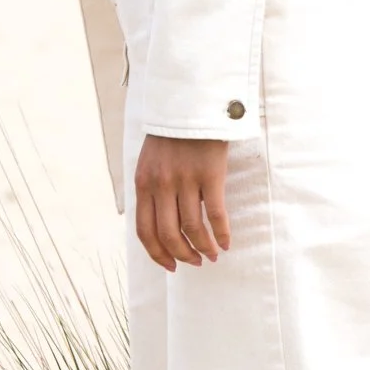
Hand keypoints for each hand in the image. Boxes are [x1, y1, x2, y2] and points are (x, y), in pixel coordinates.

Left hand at [134, 134, 231, 271]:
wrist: (193, 104)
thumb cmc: (173, 135)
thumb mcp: (150, 161)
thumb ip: (151, 188)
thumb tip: (160, 222)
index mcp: (143, 183)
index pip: (145, 231)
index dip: (157, 254)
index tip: (170, 265)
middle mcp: (161, 184)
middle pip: (169, 234)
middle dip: (182, 255)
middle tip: (195, 262)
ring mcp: (185, 179)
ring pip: (193, 228)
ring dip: (204, 248)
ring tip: (212, 255)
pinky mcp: (210, 174)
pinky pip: (216, 214)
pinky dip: (221, 233)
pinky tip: (226, 242)